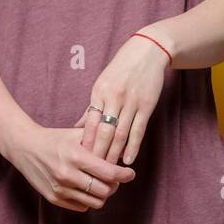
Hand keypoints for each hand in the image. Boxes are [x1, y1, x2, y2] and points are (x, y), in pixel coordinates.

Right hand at [5, 124, 135, 211]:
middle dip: (114, 185)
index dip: (124, 175)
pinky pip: (82, 207)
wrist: (25, 147)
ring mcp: (60, 189)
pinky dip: (89, 199)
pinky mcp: (54, 198)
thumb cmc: (55, 138)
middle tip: (115, 178)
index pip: (109, 172)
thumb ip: (100, 141)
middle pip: (105, 190)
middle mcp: (67, 174)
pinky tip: (87, 187)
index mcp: (76, 156)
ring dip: (103, 194)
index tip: (130, 173)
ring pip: (95, 202)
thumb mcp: (77, 134)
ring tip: (102, 184)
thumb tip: (123, 152)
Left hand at [73, 33, 168, 165]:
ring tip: (109, 169)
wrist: (147, 52)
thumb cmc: (121, 68)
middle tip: (93, 171)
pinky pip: (138, 130)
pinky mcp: (146, 105)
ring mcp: (131, 101)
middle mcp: (113, 97)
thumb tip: (77, 126)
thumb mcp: (102, 83)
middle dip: (98, 152)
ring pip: (120, 133)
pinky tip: (128, 159)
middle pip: (104, 131)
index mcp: (99, 92)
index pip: (90, 122)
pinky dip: (133, 146)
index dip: (86, 142)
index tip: (81, 159)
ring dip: (114, 153)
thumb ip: (92, 106)